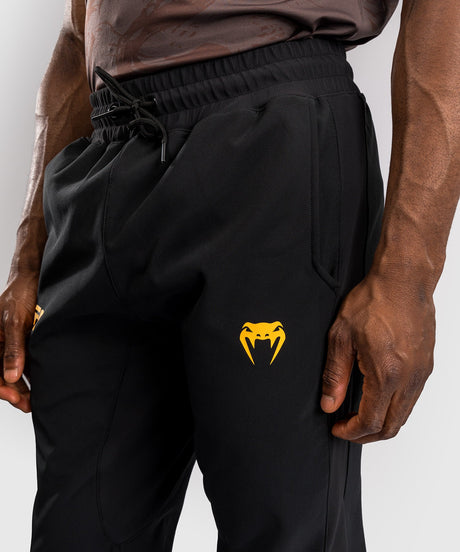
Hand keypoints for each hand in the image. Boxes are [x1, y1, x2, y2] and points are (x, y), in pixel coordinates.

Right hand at [0, 271, 38, 412]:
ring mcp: (11, 345)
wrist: (36, 278)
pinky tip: (41, 385)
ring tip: (36, 401)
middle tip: (29, 404)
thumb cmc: (21, 294)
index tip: (15, 397)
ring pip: (13, 373)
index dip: (0, 388)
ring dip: (22, 387)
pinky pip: (25, 364)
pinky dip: (31, 376)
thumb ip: (13, 348)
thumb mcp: (15, 321)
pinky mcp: (25, 344)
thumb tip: (11, 376)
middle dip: (13, 392)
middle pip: (1, 375)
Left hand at [320, 270, 435, 443]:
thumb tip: (329, 403)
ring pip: (404, 415)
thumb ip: (334, 374)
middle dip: (367, 435)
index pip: (370, 421)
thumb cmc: (375, 300)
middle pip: (391, 426)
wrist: (404, 280)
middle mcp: (409, 378)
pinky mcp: (426, 365)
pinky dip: (394, 407)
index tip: (337, 428)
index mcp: (386, 374)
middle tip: (348, 429)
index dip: (351, 432)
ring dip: (382, 422)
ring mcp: (421, 373)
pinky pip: (412, 398)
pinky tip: (377, 397)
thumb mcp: (341, 337)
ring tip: (359, 415)